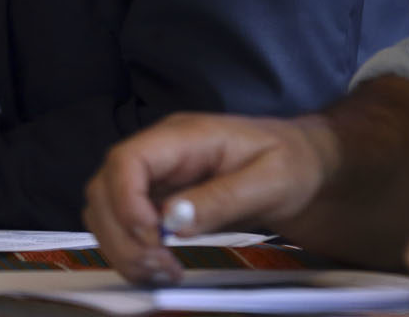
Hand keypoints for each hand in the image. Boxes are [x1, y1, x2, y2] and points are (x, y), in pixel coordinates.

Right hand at [84, 112, 338, 285]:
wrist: (304, 166)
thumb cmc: (291, 163)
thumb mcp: (270, 180)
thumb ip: (222, 198)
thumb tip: (173, 221)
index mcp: (184, 136)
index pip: (127, 159)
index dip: (125, 202)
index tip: (152, 237)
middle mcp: (160, 153)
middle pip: (104, 188)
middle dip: (120, 235)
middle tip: (159, 265)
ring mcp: (156, 176)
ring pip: (105, 209)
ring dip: (121, 247)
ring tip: (162, 271)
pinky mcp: (157, 199)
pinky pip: (123, 224)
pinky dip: (130, 250)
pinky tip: (160, 266)